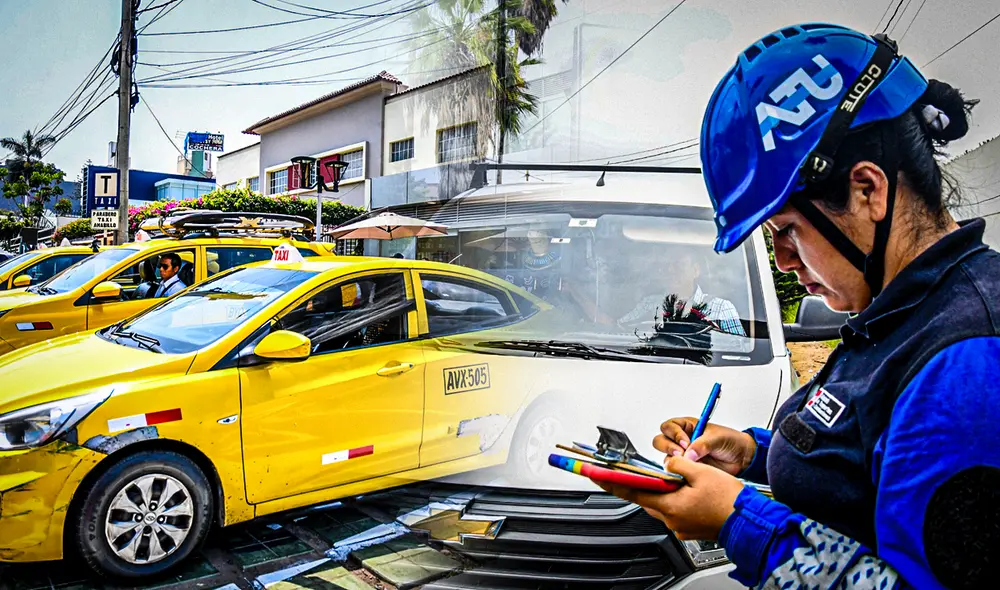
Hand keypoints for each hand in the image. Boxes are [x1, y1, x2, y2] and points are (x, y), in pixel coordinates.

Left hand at [594, 455, 743, 539]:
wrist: (748, 522)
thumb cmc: (729, 500)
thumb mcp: (702, 471)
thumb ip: (678, 464)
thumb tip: (668, 462)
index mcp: (669, 505)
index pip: (632, 492)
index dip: (612, 483)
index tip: (596, 476)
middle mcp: (671, 519)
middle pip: (647, 498)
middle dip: (641, 484)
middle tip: (632, 472)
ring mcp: (680, 526)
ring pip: (662, 504)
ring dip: (662, 492)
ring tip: (670, 478)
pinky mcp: (689, 529)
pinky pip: (674, 511)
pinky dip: (674, 500)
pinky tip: (685, 491)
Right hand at [654, 417, 755, 475]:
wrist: (742, 458)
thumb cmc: (731, 442)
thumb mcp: (718, 438)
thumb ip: (702, 444)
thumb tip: (688, 454)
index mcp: (688, 426)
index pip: (669, 427)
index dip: (674, 434)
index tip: (685, 443)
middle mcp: (682, 440)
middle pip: (661, 440)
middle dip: (668, 447)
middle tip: (680, 453)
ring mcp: (683, 455)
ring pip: (665, 456)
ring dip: (671, 459)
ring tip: (686, 463)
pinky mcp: (687, 468)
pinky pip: (674, 469)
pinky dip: (676, 470)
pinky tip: (686, 472)